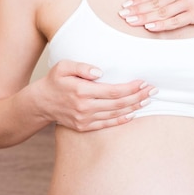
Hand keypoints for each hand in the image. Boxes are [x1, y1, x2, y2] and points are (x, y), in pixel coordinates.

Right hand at [34, 60, 156, 130]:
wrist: (40, 103)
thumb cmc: (54, 81)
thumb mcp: (63, 67)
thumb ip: (81, 67)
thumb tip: (100, 71)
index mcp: (82, 91)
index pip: (113, 91)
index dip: (131, 88)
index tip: (143, 82)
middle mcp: (85, 107)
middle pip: (118, 103)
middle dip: (138, 97)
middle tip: (153, 91)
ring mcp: (85, 119)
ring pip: (115, 114)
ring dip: (134, 108)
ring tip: (147, 100)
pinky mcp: (84, 127)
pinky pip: (107, 124)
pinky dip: (121, 120)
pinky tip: (133, 114)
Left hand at [118, 0, 193, 31]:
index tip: (126, 4)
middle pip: (154, 2)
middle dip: (136, 9)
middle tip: (122, 15)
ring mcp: (188, 2)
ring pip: (161, 12)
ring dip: (144, 17)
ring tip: (130, 22)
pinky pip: (175, 21)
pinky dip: (161, 24)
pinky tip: (149, 27)